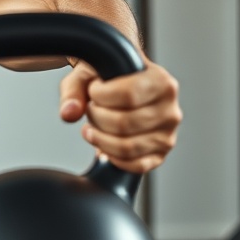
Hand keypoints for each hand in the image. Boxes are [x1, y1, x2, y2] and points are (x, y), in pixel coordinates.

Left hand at [59, 60, 181, 172]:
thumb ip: (73, 89)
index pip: (128, 94)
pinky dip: (113, 157)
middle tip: (91, 109)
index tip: (94, 90)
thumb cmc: (108, 79)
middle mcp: (169, 109)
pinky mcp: (159, 155)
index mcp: (161, 82)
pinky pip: (136, 166)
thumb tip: (69, 113)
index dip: (100, 95)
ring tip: (93, 127)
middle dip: (96, 117)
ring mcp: (166, 135)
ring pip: (127, 147)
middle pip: (124, 123)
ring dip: (100, 139)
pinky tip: (103, 144)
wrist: (122, 90)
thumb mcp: (87, 73)